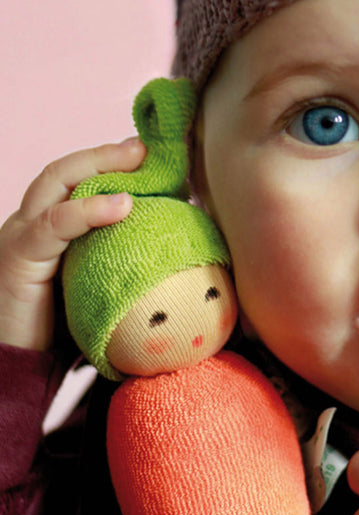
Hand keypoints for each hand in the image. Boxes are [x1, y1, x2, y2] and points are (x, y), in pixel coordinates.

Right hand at [0, 138, 144, 350]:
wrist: (20, 366)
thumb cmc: (66, 324)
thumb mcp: (102, 278)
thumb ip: (126, 252)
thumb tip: (182, 238)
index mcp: (51, 223)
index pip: (79, 177)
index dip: (113, 161)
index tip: (154, 154)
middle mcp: (33, 221)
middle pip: (67, 169)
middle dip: (108, 153)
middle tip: (146, 148)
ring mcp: (22, 234)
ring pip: (57, 181)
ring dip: (99, 164)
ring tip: (138, 160)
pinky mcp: (20, 257)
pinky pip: (53, 224)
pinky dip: (88, 209)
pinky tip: (123, 205)